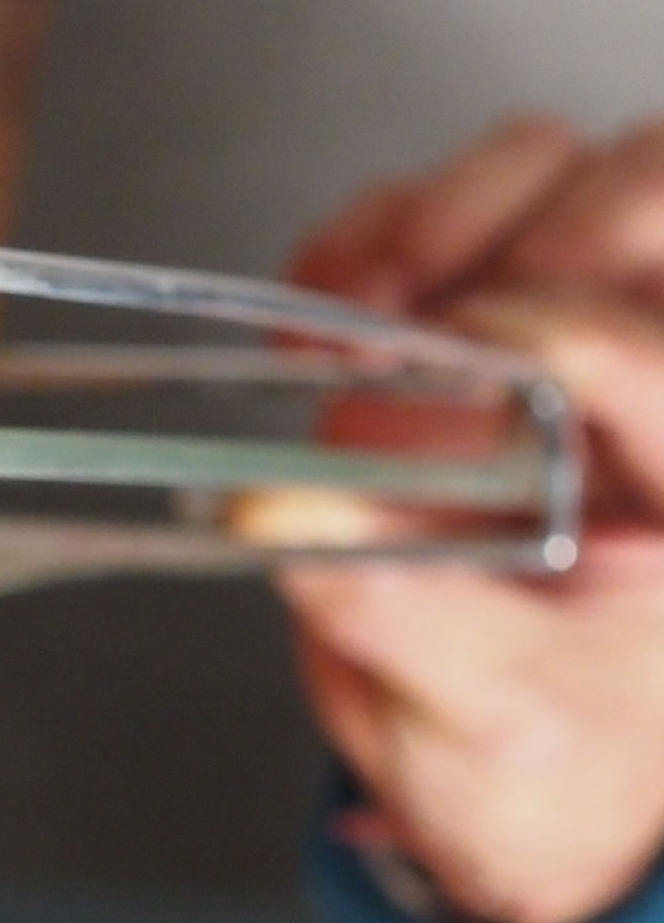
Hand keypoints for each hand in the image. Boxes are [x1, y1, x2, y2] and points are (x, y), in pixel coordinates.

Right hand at [278, 117, 663, 922]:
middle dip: (528, 235)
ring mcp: (581, 329)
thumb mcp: (483, 719)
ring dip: (439, 216)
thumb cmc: (536, 754)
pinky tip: (320, 321)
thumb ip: (403, 619)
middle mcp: (659, 388)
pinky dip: (363, 236)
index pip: (663, 355)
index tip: (438, 385)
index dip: (557, 339)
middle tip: (416, 316)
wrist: (503, 759)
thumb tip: (296, 523)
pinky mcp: (485, 309)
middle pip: (648, 189)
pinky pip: (440, 202)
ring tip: (354, 315)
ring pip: (556, 162)